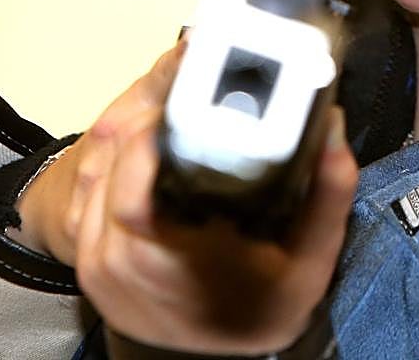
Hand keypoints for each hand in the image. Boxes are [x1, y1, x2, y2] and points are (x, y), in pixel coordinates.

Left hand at [16, 40, 359, 353]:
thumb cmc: (262, 313)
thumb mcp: (312, 259)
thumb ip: (328, 192)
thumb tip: (332, 130)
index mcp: (178, 255)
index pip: (139, 177)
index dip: (157, 132)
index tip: (188, 105)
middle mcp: (128, 261)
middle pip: (114, 165)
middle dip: (148, 129)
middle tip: (183, 114)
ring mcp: (102, 267)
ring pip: (96, 176)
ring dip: (127, 147)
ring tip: (167, 135)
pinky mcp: (88, 268)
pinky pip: (86, 199)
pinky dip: (110, 173)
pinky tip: (143, 168)